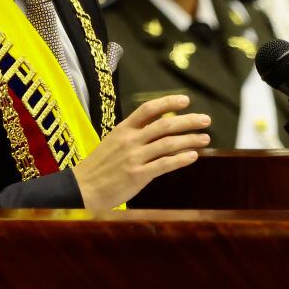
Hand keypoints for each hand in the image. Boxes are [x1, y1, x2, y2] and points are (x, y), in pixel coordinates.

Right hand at [72, 95, 210, 209]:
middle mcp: (130, 140)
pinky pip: (164, 164)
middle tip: (206, 120)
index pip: (149, 109)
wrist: (82, 187)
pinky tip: (193, 156)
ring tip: (205, 138)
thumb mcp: (113, 142)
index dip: (169, 102)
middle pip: (165, 125)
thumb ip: (134, 135)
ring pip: (168, 143)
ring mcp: (134, 157)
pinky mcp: (137, 175)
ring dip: (190, 139)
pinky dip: (181, 159)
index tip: (186, 100)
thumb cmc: (99, 166)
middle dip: (188, 121)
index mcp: (123, 129)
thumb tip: (160, 131)